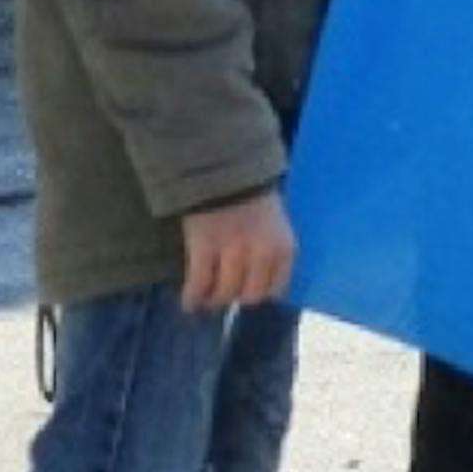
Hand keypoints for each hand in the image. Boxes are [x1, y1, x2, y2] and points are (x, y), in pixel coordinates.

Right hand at [180, 188, 295, 311]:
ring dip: (213, 300)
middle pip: (250, 295)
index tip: (247, 293)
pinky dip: (192, 296)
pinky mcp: (206, 248)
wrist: (225, 170)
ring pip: (224, 293)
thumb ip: (271, 250)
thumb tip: (256, 278)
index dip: (259, 294)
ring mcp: (234, 253)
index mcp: (284, 248)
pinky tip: (188, 302)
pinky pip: (199, 282)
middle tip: (223, 296)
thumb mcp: (276, 224)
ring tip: (205, 299)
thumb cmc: (253, 197)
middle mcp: (263, 254)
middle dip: (236, 298)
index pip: (276, 289)